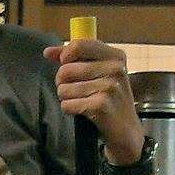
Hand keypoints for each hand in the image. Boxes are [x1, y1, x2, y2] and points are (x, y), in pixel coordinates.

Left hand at [43, 38, 145, 164]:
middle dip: (63, 82)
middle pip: (65, 69)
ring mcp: (110, 87)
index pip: (79, 45)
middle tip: (77, 90)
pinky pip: (67, 104)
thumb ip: (74, 58)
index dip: (64, 54)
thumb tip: (48, 52)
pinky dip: (69, 109)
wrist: (126, 130)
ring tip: (83, 101)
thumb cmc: (109, 98)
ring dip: (67, 98)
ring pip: (63, 88)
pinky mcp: (100, 105)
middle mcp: (115, 69)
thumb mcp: (99, 72)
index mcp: (116, 56)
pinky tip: (83, 111)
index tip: (64, 62)